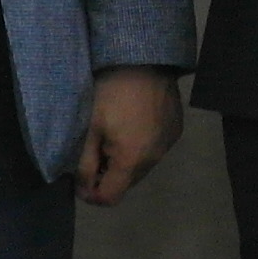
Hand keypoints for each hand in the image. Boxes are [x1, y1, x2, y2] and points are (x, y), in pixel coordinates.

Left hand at [75, 66, 179, 205]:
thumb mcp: (91, 128)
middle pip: (126, 183)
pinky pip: (155, 150)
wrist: (146, 61)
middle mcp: (154, 159)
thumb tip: (83, 190)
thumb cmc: (111, 93)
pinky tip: (134, 123)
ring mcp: (168, 146)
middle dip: (108, 174)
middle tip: (96, 148)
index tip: (81, 177)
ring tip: (115, 133)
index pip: (110, 198)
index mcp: (131, 161)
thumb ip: (85, 165)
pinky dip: (142, 146)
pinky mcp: (176, 131)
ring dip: (126, 160)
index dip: (91, 194)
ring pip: (141, 167)